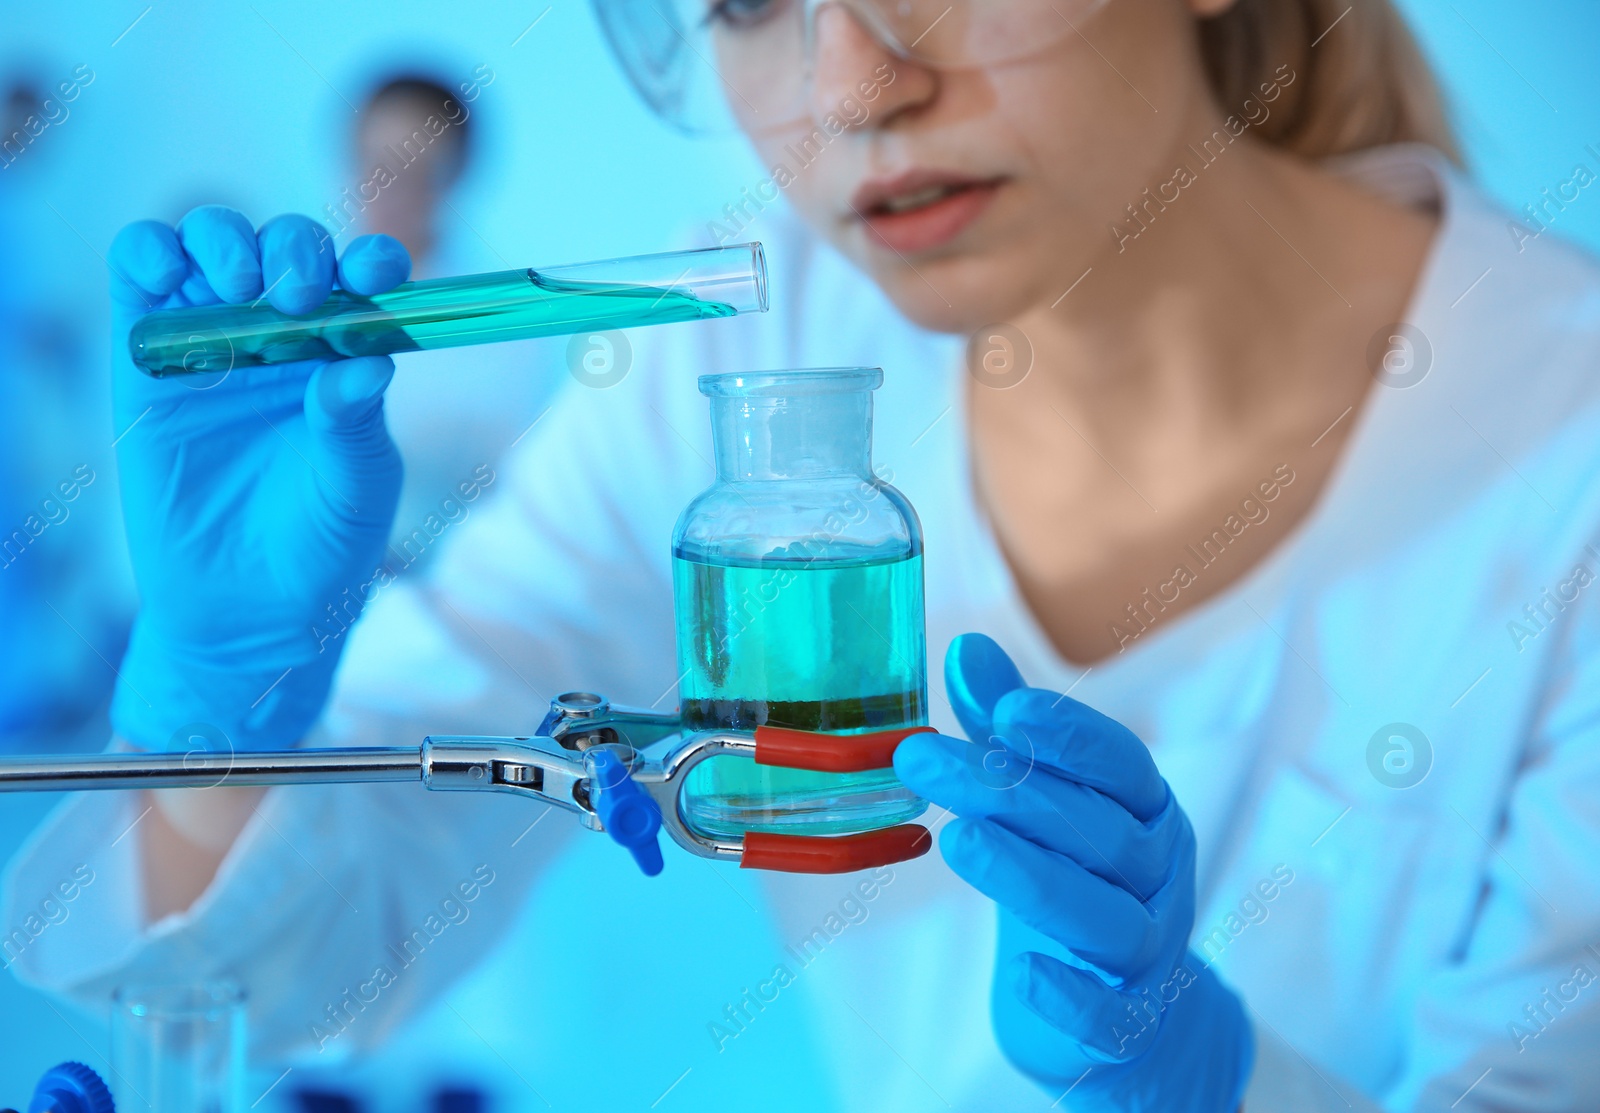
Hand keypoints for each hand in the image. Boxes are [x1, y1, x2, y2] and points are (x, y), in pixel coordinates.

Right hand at [108, 206, 409, 753]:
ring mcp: (213, 340)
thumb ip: (355, 423)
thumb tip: (368, 361)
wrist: (249, 610)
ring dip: (224, 240)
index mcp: (347, 353)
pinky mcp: (146, 359)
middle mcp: (283, 335)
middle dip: (294, 250)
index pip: (363, 278)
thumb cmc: (323, 545)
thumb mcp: (357, 486)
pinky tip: (167, 271)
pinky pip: (137, 275)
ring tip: (242, 288)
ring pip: (209, 242)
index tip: (378, 275)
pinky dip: (148, 251)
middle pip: (285, 246)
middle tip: (299, 294)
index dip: (372, 260)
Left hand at [894, 633, 1252, 1110]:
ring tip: (958, 840)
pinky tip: (1024, 973)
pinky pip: (1106, 1013)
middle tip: (924, 760)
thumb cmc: (1074, 885)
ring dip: (1031, 875)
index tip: (1005, 713)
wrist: (1124, 1020)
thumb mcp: (1042, 807)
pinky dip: (1069, 993)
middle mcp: (1158, 878)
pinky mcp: (1122, 1026)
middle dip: (1010, 793)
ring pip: (1104, 915)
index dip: (1070, 736)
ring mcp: (1147, 953)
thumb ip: (1008, 734)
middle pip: (1098, 833)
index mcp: (1145, 814)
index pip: (1123, 766)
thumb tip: (968, 648)